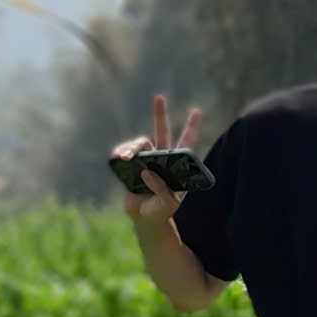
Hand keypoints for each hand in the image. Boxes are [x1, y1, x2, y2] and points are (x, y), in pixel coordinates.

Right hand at [115, 94, 201, 223]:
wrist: (145, 219)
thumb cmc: (162, 211)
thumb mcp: (168, 204)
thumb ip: (162, 190)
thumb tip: (148, 171)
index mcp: (178, 166)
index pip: (186, 144)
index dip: (191, 127)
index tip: (197, 111)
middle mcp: (162, 159)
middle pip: (162, 132)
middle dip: (160, 114)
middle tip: (159, 97)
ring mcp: (146, 160)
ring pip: (140, 143)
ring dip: (132, 147)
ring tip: (127, 157)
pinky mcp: (130, 166)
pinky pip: (125, 153)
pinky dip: (121, 152)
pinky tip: (119, 157)